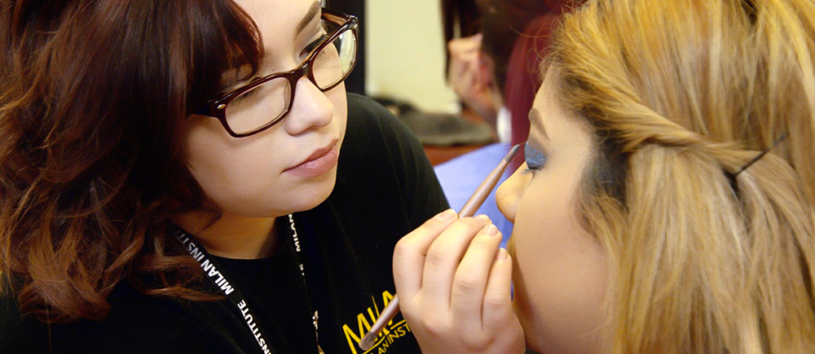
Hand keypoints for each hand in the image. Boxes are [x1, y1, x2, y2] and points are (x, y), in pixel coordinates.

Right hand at [393, 209, 524, 353]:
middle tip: (480, 221)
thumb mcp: (430, 306)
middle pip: (440, 255)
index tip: (450, 215)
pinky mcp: (493, 333)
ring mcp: (461, 328)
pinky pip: (497, 291)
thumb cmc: (454, 329)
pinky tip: (504, 258)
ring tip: (493, 235)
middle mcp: (430, 316)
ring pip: (470, 273)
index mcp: (410, 303)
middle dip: (463, 228)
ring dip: (484, 244)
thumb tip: (456, 222)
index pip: (406, 252)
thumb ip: (435, 270)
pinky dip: (502, 266)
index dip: (430, 226)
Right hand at [447, 34, 498, 123]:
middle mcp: (454, 76)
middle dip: (474, 49)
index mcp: (457, 69)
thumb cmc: (492, 87)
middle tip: (485, 58)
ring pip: (464, 59)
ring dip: (479, 62)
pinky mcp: (466, 92)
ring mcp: (458, 85)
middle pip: (457, 51)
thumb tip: (478, 38)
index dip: (467, 41)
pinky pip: (472, 72)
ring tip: (487, 73)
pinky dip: (481, 71)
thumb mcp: (486, 65)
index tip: (481, 39)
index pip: (454, 46)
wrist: (497, 110)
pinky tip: (487, 80)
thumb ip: (480, 52)